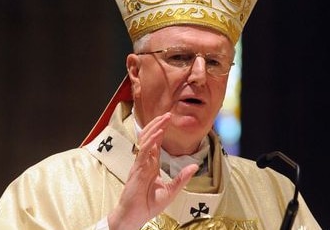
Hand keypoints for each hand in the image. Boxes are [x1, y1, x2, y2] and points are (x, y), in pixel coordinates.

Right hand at [107, 112, 198, 229]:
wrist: (134, 217)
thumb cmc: (148, 205)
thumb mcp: (170, 191)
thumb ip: (181, 178)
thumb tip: (195, 166)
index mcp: (151, 165)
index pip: (155, 142)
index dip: (161, 130)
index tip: (169, 119)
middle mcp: (144, 161)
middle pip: (149, 137)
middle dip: (158, 124)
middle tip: (168, 114)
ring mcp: (139, 164)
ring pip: (146, 141)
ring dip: (155, 128)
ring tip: (164, 118)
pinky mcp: (137, 170)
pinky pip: (143, 152)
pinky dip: (150, 141)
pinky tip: (158, 133)